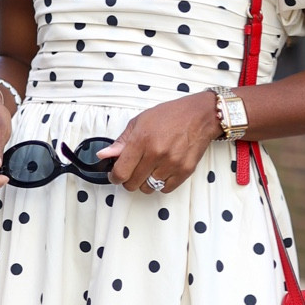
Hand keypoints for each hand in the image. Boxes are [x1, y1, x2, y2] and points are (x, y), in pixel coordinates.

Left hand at [100, 92, 221, 194]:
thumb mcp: (140, 122)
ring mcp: (171, 164)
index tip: (115, 175)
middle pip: (133, 184)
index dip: (114, 177)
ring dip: (145, 181)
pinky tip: (162, 171)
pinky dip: (161, 183)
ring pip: (148, 188)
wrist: (200, 116)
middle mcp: (156, 153)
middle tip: (133, 170)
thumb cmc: (170, 116)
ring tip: (150, 168)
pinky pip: (165, 189)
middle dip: (129, 179)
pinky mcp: (185, 171)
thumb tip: (105, 155)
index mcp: (142, 140)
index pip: (121, 172)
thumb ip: (121, 141)